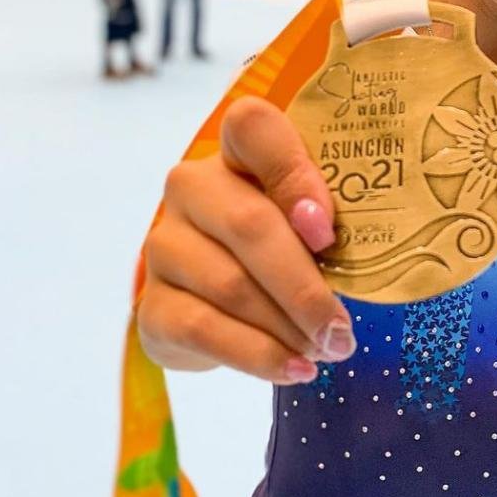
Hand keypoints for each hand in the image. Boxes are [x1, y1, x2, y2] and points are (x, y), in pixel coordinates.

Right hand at [137, 97, 355, 384]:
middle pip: (249, 225)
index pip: (252, 127)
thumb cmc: (286, 247)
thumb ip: (329, 219)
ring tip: (330, 350)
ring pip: (230, 285)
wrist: (223, 300)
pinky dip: (259, 356)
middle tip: (343, 329)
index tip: (328, 232)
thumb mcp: (312, 222)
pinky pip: (205, 330)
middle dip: (305, 286)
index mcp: (236, 152)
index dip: (294, 175)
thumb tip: (339, 250)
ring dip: (289, 327)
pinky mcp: (153, 303)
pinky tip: (296, 369)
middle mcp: (190, 188)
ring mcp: (164, 244)